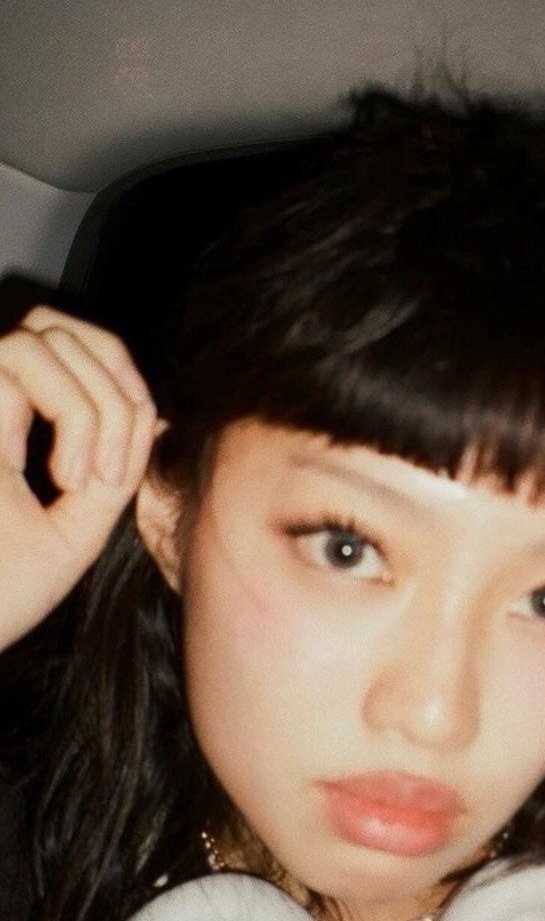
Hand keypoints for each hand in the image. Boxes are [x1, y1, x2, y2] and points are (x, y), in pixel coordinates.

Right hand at [0, 306, 157, 652]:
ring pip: (38, 341)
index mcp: (7, 423)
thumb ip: (112, 474)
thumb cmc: (2, 592)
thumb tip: (154, 414)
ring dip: (86, 408)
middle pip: (56, 327)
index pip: (71, 349)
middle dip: (111, 391)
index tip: (125, 465)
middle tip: (108, 474)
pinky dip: (66, 417)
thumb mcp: (76, 528)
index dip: (119, 381)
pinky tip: (54, 477)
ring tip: (78, 480)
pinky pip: (13, 368)